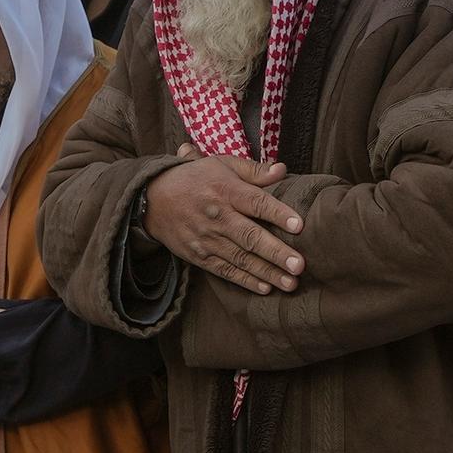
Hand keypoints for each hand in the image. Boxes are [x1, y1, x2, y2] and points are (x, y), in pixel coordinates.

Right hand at [142, 153, 301, 296]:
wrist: (152, 199)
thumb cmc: (195, 179)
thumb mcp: (221, 164)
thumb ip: (253, 170)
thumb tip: (283, 170)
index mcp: (225, 190)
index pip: (256, 202)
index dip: (278, 214)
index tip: (299, 226)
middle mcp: (217, 216)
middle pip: (250, 236)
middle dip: (275, 252)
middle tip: (299, 265)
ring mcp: (207, 239)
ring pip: (241, 259)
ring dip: (267, 272)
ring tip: (291, 283)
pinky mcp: (200, 256)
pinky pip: (225, 271)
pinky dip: (245, 281)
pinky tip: (266, 288)